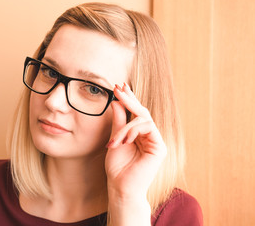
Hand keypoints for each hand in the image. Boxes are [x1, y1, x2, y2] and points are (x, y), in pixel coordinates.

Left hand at [105, 83, 166, 199]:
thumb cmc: (117, 167)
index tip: (119, 86)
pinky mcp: (159, 148)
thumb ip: (119, 122)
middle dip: (130, 99)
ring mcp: (156, 141)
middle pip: (142, 112)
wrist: (120, 187)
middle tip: (119, 88)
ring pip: (143, 119)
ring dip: (126, 127)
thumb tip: (116, 102)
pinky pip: (147, 128)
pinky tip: (124, 140)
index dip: (129, 99)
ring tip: (115, 141)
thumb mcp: (115, 139)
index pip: (136, 113)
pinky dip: (133, 131)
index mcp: (139, 134)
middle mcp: (149, 136)